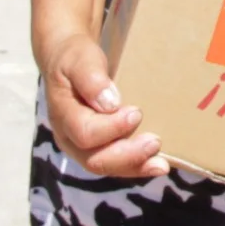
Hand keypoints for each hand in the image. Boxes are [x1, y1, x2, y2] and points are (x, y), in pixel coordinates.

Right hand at [39, 32, 168, 177]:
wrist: (69, 61)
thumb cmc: (75, 59)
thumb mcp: (80, 60)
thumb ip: (90, 79)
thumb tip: (109, 103)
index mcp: (63, 116)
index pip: (85, 133)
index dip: (112, 128)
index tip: (136, 113)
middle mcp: (70, 137)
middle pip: (95, 159)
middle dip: (127, 155)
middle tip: (155, 142)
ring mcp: (83, 146)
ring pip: (107, 166)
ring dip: (135, 167)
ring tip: (161, 165)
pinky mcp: (99, 146)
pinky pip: (116, 163)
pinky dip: (137, 166)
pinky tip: (158, 164)